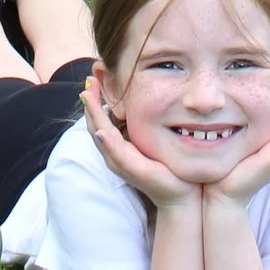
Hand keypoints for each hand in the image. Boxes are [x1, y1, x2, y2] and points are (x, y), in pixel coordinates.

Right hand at [80, 73, 195, 211]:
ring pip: (100, 136)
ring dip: (93, 116)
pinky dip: (106, 142)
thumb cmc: (166, 164)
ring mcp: (121, 162)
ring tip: (87, 96)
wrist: (181, 192)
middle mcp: (114, 154)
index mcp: (117, 145)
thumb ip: (141, 123)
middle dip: (90, 103)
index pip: (100, 119)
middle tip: (89, 79)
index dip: (95, 100)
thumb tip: (138, 100)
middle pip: (94, 125)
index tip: (93, 77)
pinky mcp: (132, 170)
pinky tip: (102, 130)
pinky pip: (116, 153)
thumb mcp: (150, 139)